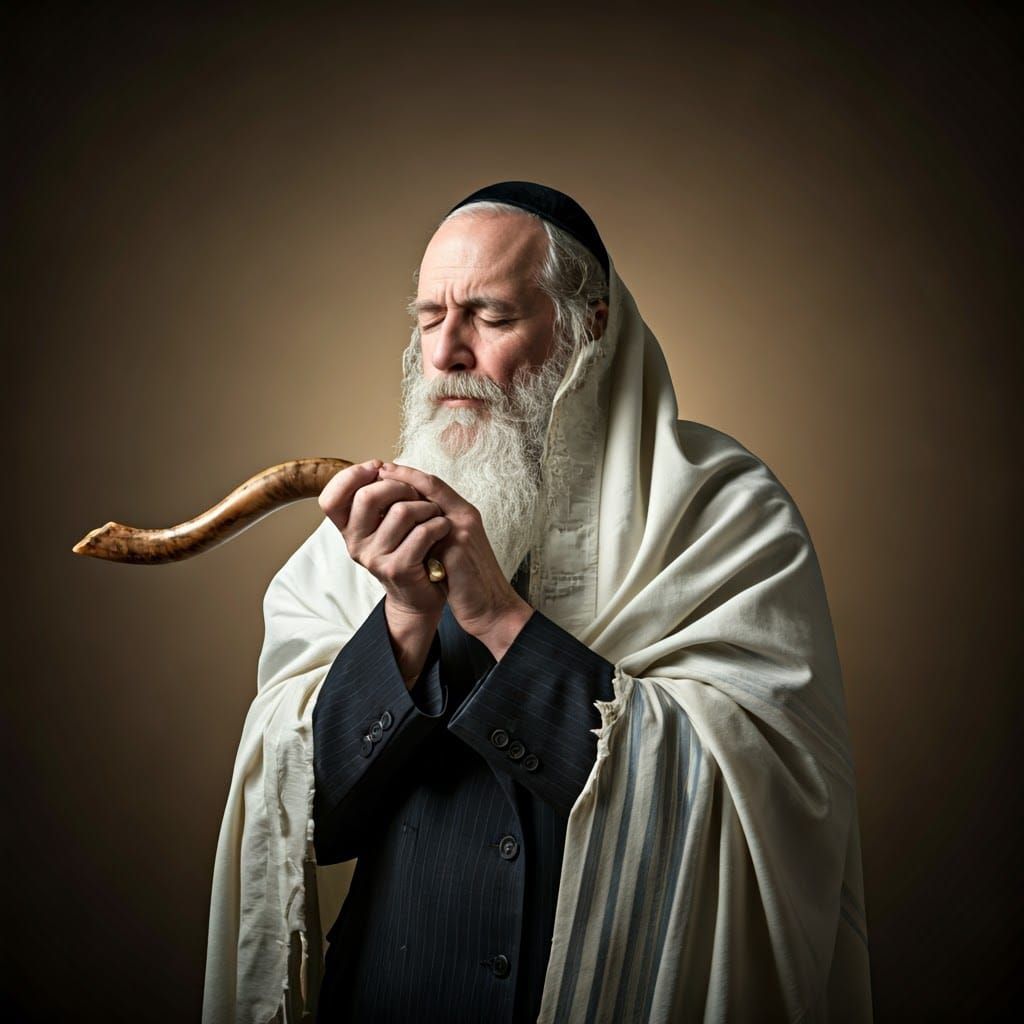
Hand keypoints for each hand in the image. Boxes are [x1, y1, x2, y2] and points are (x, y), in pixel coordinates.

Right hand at [318, 459, 450, 684]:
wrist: (421, 595)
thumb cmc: (409, 550)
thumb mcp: (387, 522)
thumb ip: (380, 496)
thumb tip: (381, 466)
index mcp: (348, 529)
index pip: (330, 498)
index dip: (352, 476)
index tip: (378, 468)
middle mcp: (355, 544)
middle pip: (367, 496)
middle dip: (400, 486)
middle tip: (416, 495)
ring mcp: (374, 558)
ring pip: (401, 511)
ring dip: (427, 507)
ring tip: (435, 515)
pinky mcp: (398, 568)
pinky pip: (421, 532)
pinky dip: (439, 524)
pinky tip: (443, 528)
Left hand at [377, 463, 532, 660]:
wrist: (492, 606)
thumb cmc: (469, 579)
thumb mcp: (452, 547)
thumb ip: (435, 529)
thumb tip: (405, 519)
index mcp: (464, 515)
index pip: (434, 485)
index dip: (409, 475)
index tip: (385, 470)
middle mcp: (465, 517)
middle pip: (431, 486)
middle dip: (401, 479)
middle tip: (375, 473)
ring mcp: (462, 530)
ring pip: (427, 503)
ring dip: (399, 500)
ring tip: (376, 498)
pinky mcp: (458, 549)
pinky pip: (427, 531)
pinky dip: (406, 526)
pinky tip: (387, 529)